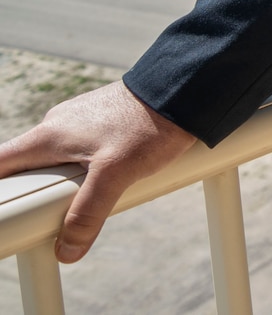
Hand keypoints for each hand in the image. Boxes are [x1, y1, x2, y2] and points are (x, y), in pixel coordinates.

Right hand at [0, 80, 194, 262]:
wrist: (184, 90)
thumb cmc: (149, 125)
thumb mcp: (116, 174)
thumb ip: (88, 212)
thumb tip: (67, 250)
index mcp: (48, 135)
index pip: (1, 164)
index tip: (4, 209)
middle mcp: (57, 124)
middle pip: (26, 165)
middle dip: (27, 191)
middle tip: (40, 215)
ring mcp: (79, 120)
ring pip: (54, 157)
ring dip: (57, 180)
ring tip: (73, 202)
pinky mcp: (101, 120)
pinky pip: (78, 149)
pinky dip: (81, 168)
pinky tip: (102, 180)